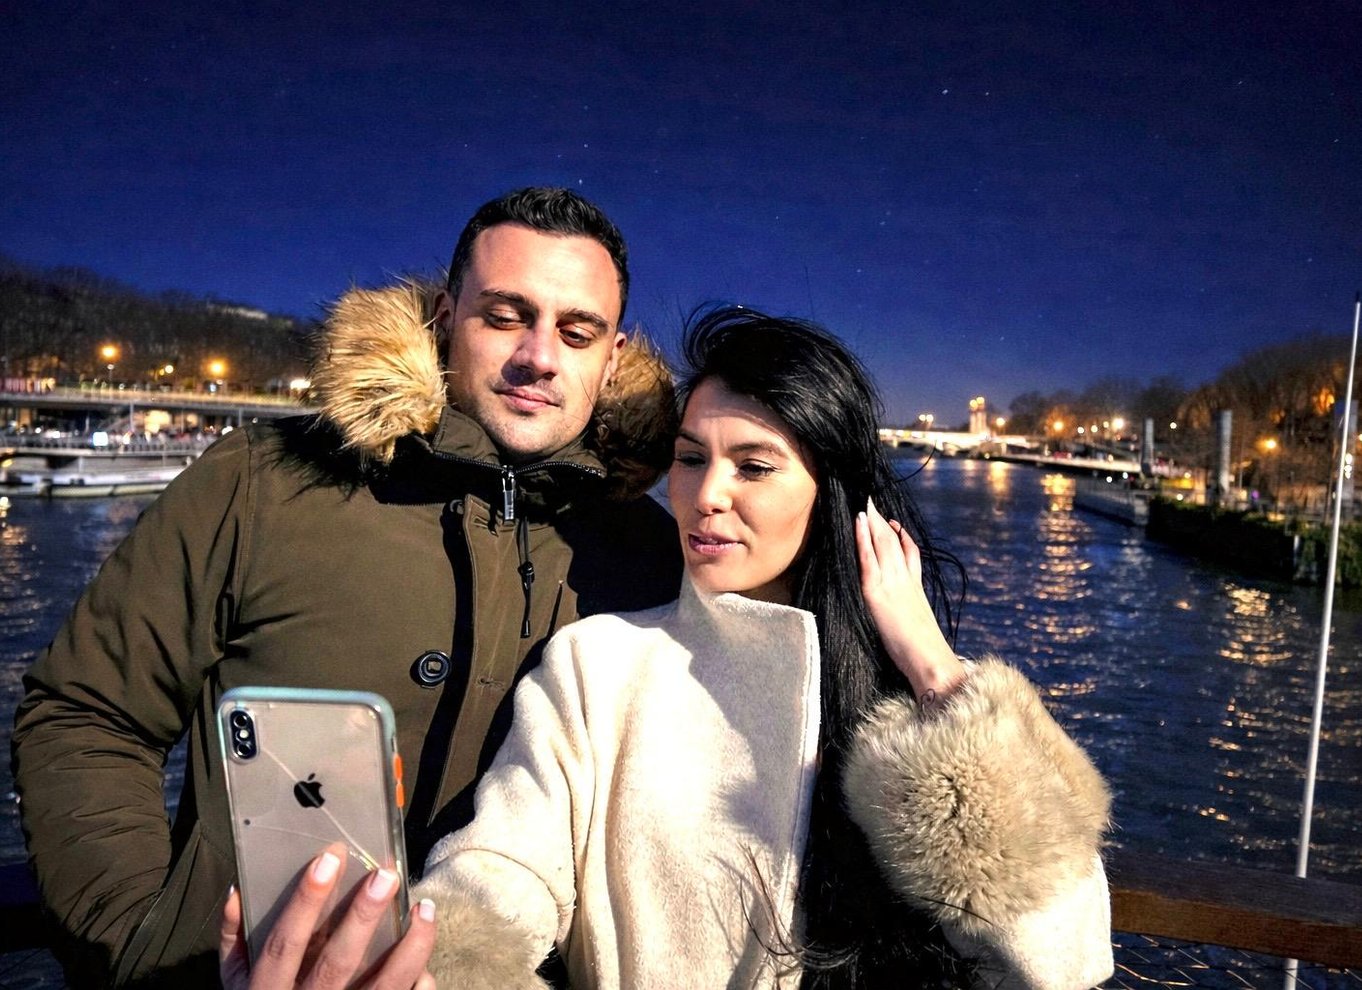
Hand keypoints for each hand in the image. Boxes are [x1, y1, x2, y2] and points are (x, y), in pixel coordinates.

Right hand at [220, 842, 436, 989]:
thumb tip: (239, 891)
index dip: (305, 903)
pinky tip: (428, 962)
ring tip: (424, 909)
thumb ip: (235, 940)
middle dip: (363, 917)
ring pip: (383, 986)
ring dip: (409, 947)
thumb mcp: (236, 983)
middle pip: (338, 962)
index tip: (328, 860)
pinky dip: (419, 983)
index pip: (285, 944)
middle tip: (386, 876)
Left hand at [855, 497, 964, 702]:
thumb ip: (914, 614)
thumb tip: (910, 616)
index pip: (910, 555)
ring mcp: (892, 583)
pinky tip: (859, 522)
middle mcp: (906, 581)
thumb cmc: (925, 653)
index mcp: (917, 589)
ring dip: (873, 523)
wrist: (929, 660)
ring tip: (865, 505)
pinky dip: (863, 538)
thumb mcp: (922, 626)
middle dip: (884, 522)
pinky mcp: (877, 592)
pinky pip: (868, 558)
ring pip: (882, 544)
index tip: (896, 524)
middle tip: (874, 503)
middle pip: (895, 543)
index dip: (902, 537)